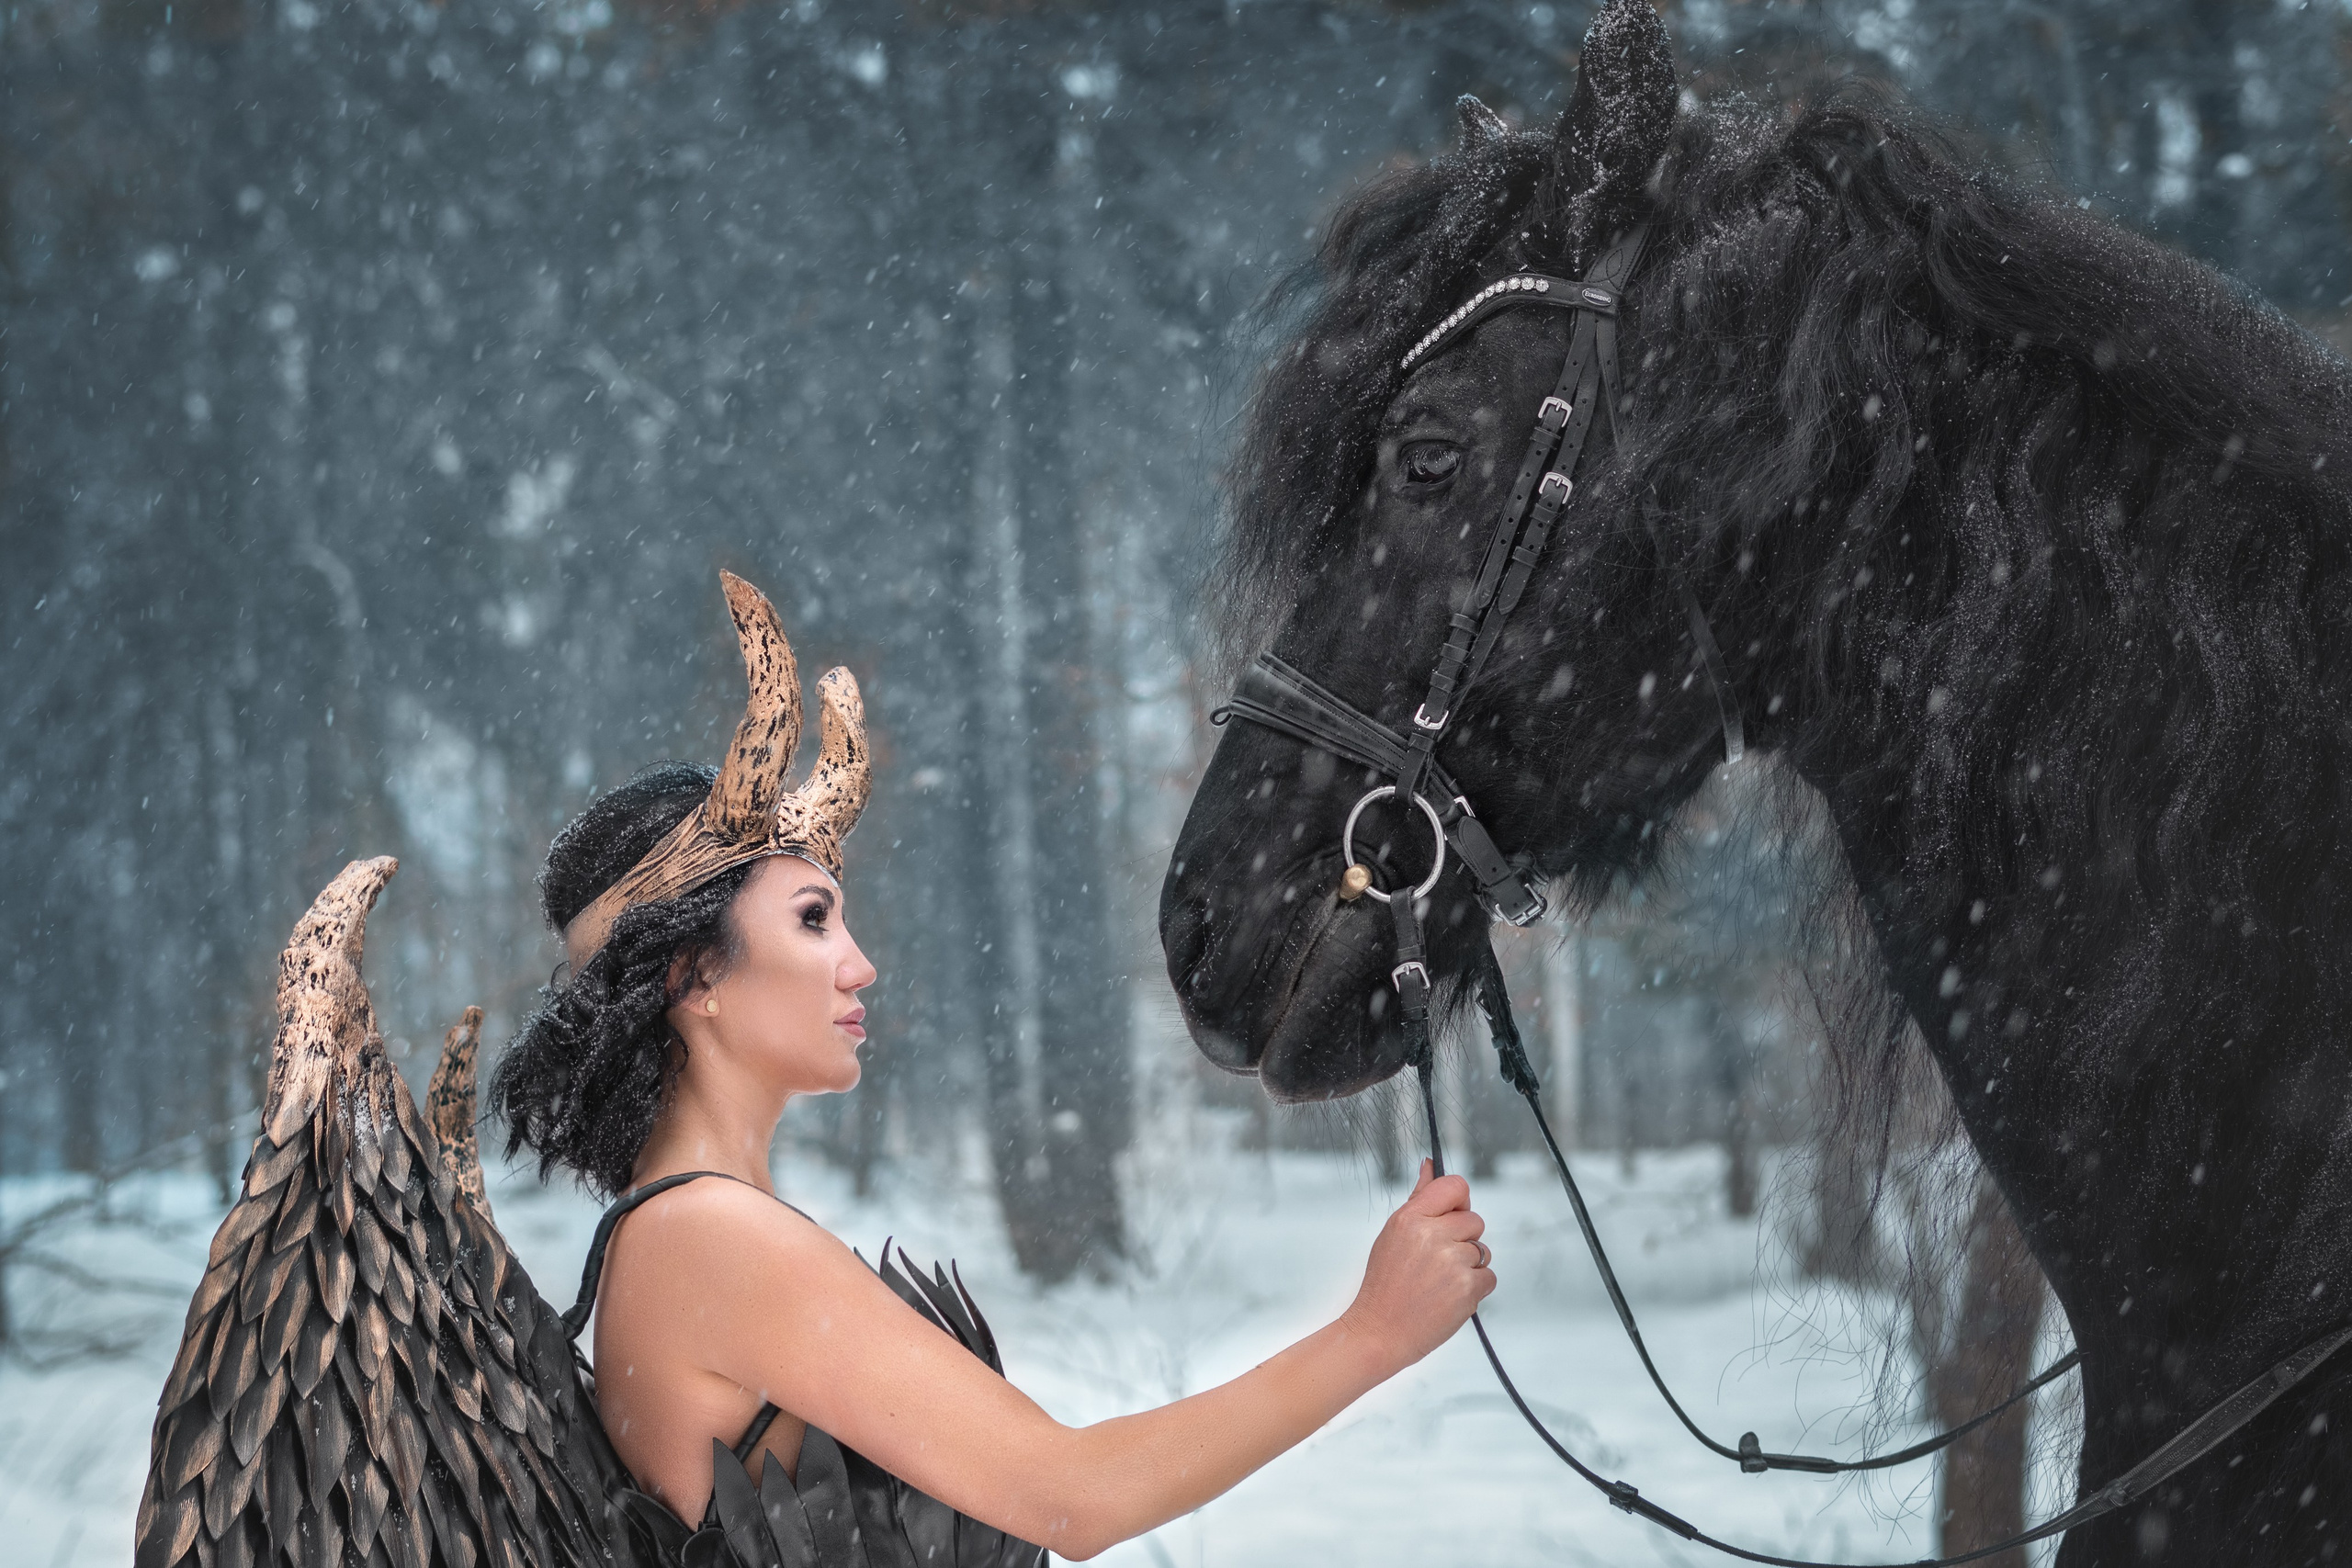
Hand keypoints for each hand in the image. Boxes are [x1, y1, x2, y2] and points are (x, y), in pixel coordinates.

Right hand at [1342, 1160, 1494, 1371]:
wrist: (1379, 1332)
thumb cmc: (1384, 1286)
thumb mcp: (1393, 1235)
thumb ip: (1418, 1199)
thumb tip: (1429, 1167)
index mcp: (1411, 1218)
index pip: (1455, 1186)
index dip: (1459, 1201)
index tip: (1452, 1215)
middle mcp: (1432, 1235)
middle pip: (1474, 1220)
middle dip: (1462, 1239)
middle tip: (1437, 1260)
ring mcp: (1452, 1261)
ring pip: (1483, 1250)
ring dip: (1468, 1266)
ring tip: (1439, 1282)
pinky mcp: (1468, 1288)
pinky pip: (1489, 1276)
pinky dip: (1475, 1288)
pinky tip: (1449, 1296)